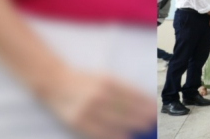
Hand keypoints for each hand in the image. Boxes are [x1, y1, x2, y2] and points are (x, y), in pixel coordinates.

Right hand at [39, 69, 155, 138]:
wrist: (54, 83)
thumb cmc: (84, 80)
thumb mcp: (105, 77)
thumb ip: (124, 88)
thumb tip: (144, 102)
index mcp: (108, 82)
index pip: (134, 96)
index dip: (146, 106)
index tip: (155, 111)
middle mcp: (99, 96)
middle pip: (128, 111)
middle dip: (143, 118)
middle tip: (151, 123)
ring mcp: (88, 110)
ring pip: (117, 124)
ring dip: (133, 128)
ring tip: (142, 129)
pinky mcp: (78, 122)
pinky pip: (101, 133)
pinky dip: (116, 136)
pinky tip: (126, 136)